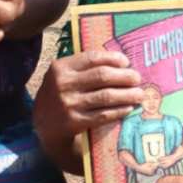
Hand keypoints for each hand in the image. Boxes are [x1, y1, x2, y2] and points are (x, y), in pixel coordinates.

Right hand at [35, 49, 144, 172]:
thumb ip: (82, 67)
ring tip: (140, 94)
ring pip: (106, 96)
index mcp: (60, 68)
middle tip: (137, 78)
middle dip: (124, 76)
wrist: (43, 125)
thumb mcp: (62, 76)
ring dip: (127, 95)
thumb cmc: (60, 95)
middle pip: (102, 76)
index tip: (126, 61)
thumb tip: (119, 62)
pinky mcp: (74, 122)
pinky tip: (129, 108)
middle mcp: (63, 84)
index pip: (92, 58)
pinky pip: (103, 115)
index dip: (112, 58)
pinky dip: (119, 110)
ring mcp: (68, 104)